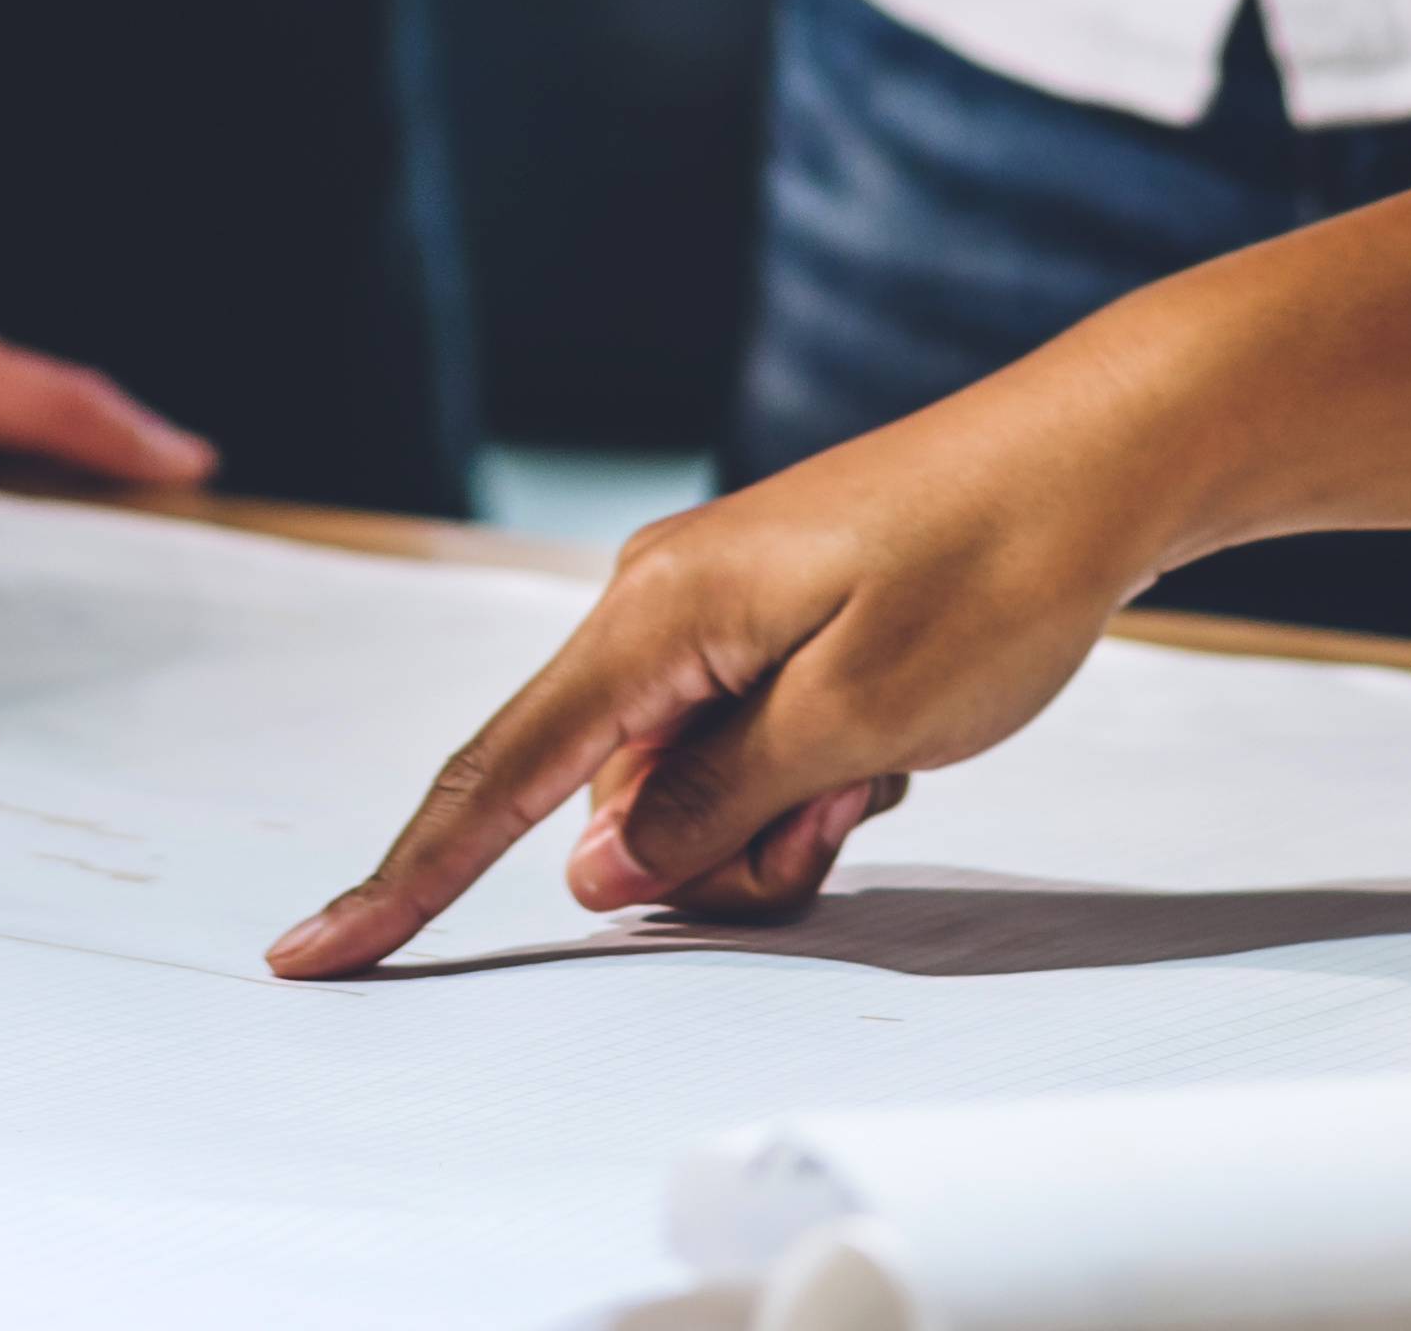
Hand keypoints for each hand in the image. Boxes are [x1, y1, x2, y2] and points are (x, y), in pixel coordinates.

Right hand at [269, 358, 1181, 973]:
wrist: (1100, 456)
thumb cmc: (992, 568)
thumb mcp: (857, 721)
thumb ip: (712, 806)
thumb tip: (594, 872)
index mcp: (656, 612)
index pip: (500, 774)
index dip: (406, 879)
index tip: (311, 955)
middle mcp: (659, 602)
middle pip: (618, 806)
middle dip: (716, 859)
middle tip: (852, 808)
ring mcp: (712, 609)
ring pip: (689, 792)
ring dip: (777, 822)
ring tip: (884, 767)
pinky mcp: (766, 620)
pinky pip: (741, 749)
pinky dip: (804, 781)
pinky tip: (887, 746)